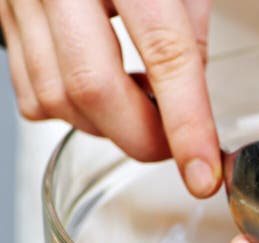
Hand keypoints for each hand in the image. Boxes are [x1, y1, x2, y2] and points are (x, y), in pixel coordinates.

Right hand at [0, 0, 219, 196]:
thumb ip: (188, 35)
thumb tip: (189, 107)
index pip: (166, 54)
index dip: (187, 125)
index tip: (203, 175)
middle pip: (94, 88)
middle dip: (144, 138)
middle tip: (176, 147)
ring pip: (57, 98)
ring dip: (109, 127)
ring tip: (143, 106)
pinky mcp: (2, 17)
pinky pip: (32, 93)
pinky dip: (74, 114)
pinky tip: (103, 91)